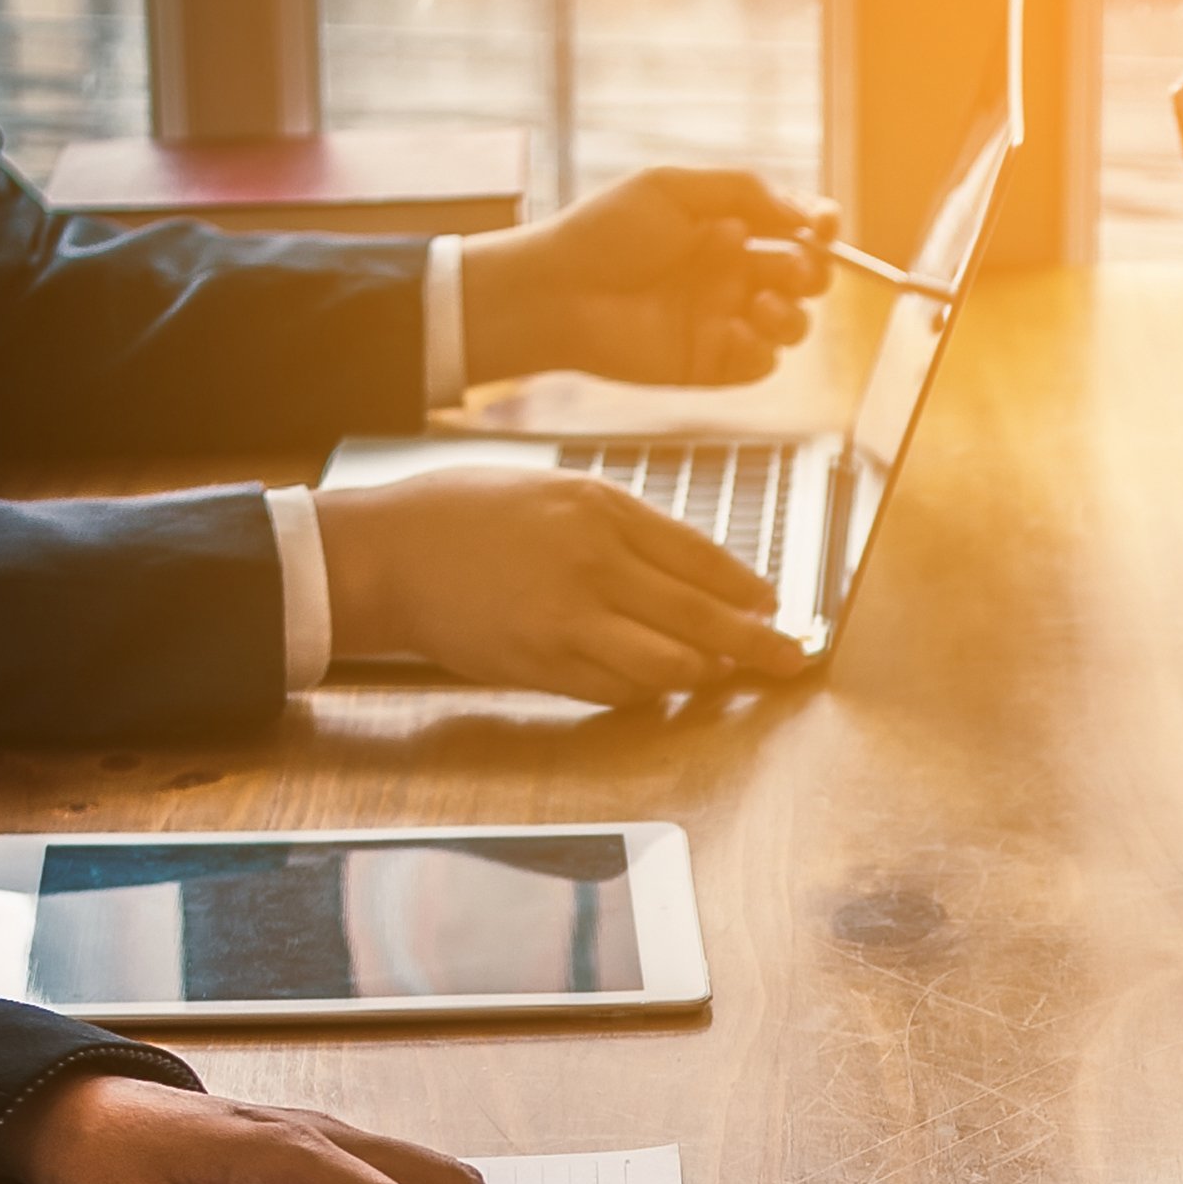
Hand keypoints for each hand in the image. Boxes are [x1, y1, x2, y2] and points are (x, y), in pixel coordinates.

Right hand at [317, 467, 807, 698]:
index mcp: (601, 509)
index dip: (746, 588)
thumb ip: (623, 528)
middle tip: (792, 660)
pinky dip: (648, 691)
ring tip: (722, 674)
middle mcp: (594, 563)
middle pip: (701, 617)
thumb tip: (693, 571)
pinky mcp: (544, 664)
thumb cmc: (467, 516)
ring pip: (668, 664)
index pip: (700, 556)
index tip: (776, 606)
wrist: (390, 554)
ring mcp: (569, 619)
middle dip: (757, 644)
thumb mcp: (554, 492)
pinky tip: (658, 684)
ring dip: (704, 674)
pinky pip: (619, 691)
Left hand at [461, 167, 837, 389]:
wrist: (557, 293)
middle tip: (789, 267)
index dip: (820, 226)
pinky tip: (735, 333)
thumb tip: (805, 217)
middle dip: (811, 271)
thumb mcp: (673, 188)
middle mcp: (731, 274)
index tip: (821, 227)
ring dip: (793, 314)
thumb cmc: (604, 233)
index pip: (795, 227)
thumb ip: (744, 190)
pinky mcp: (711, 364)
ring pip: (794, 325)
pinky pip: (762, 364)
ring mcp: (724, 320)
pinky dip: (761, 350)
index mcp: (726, 227)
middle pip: (806, 277)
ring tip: (761, 303)